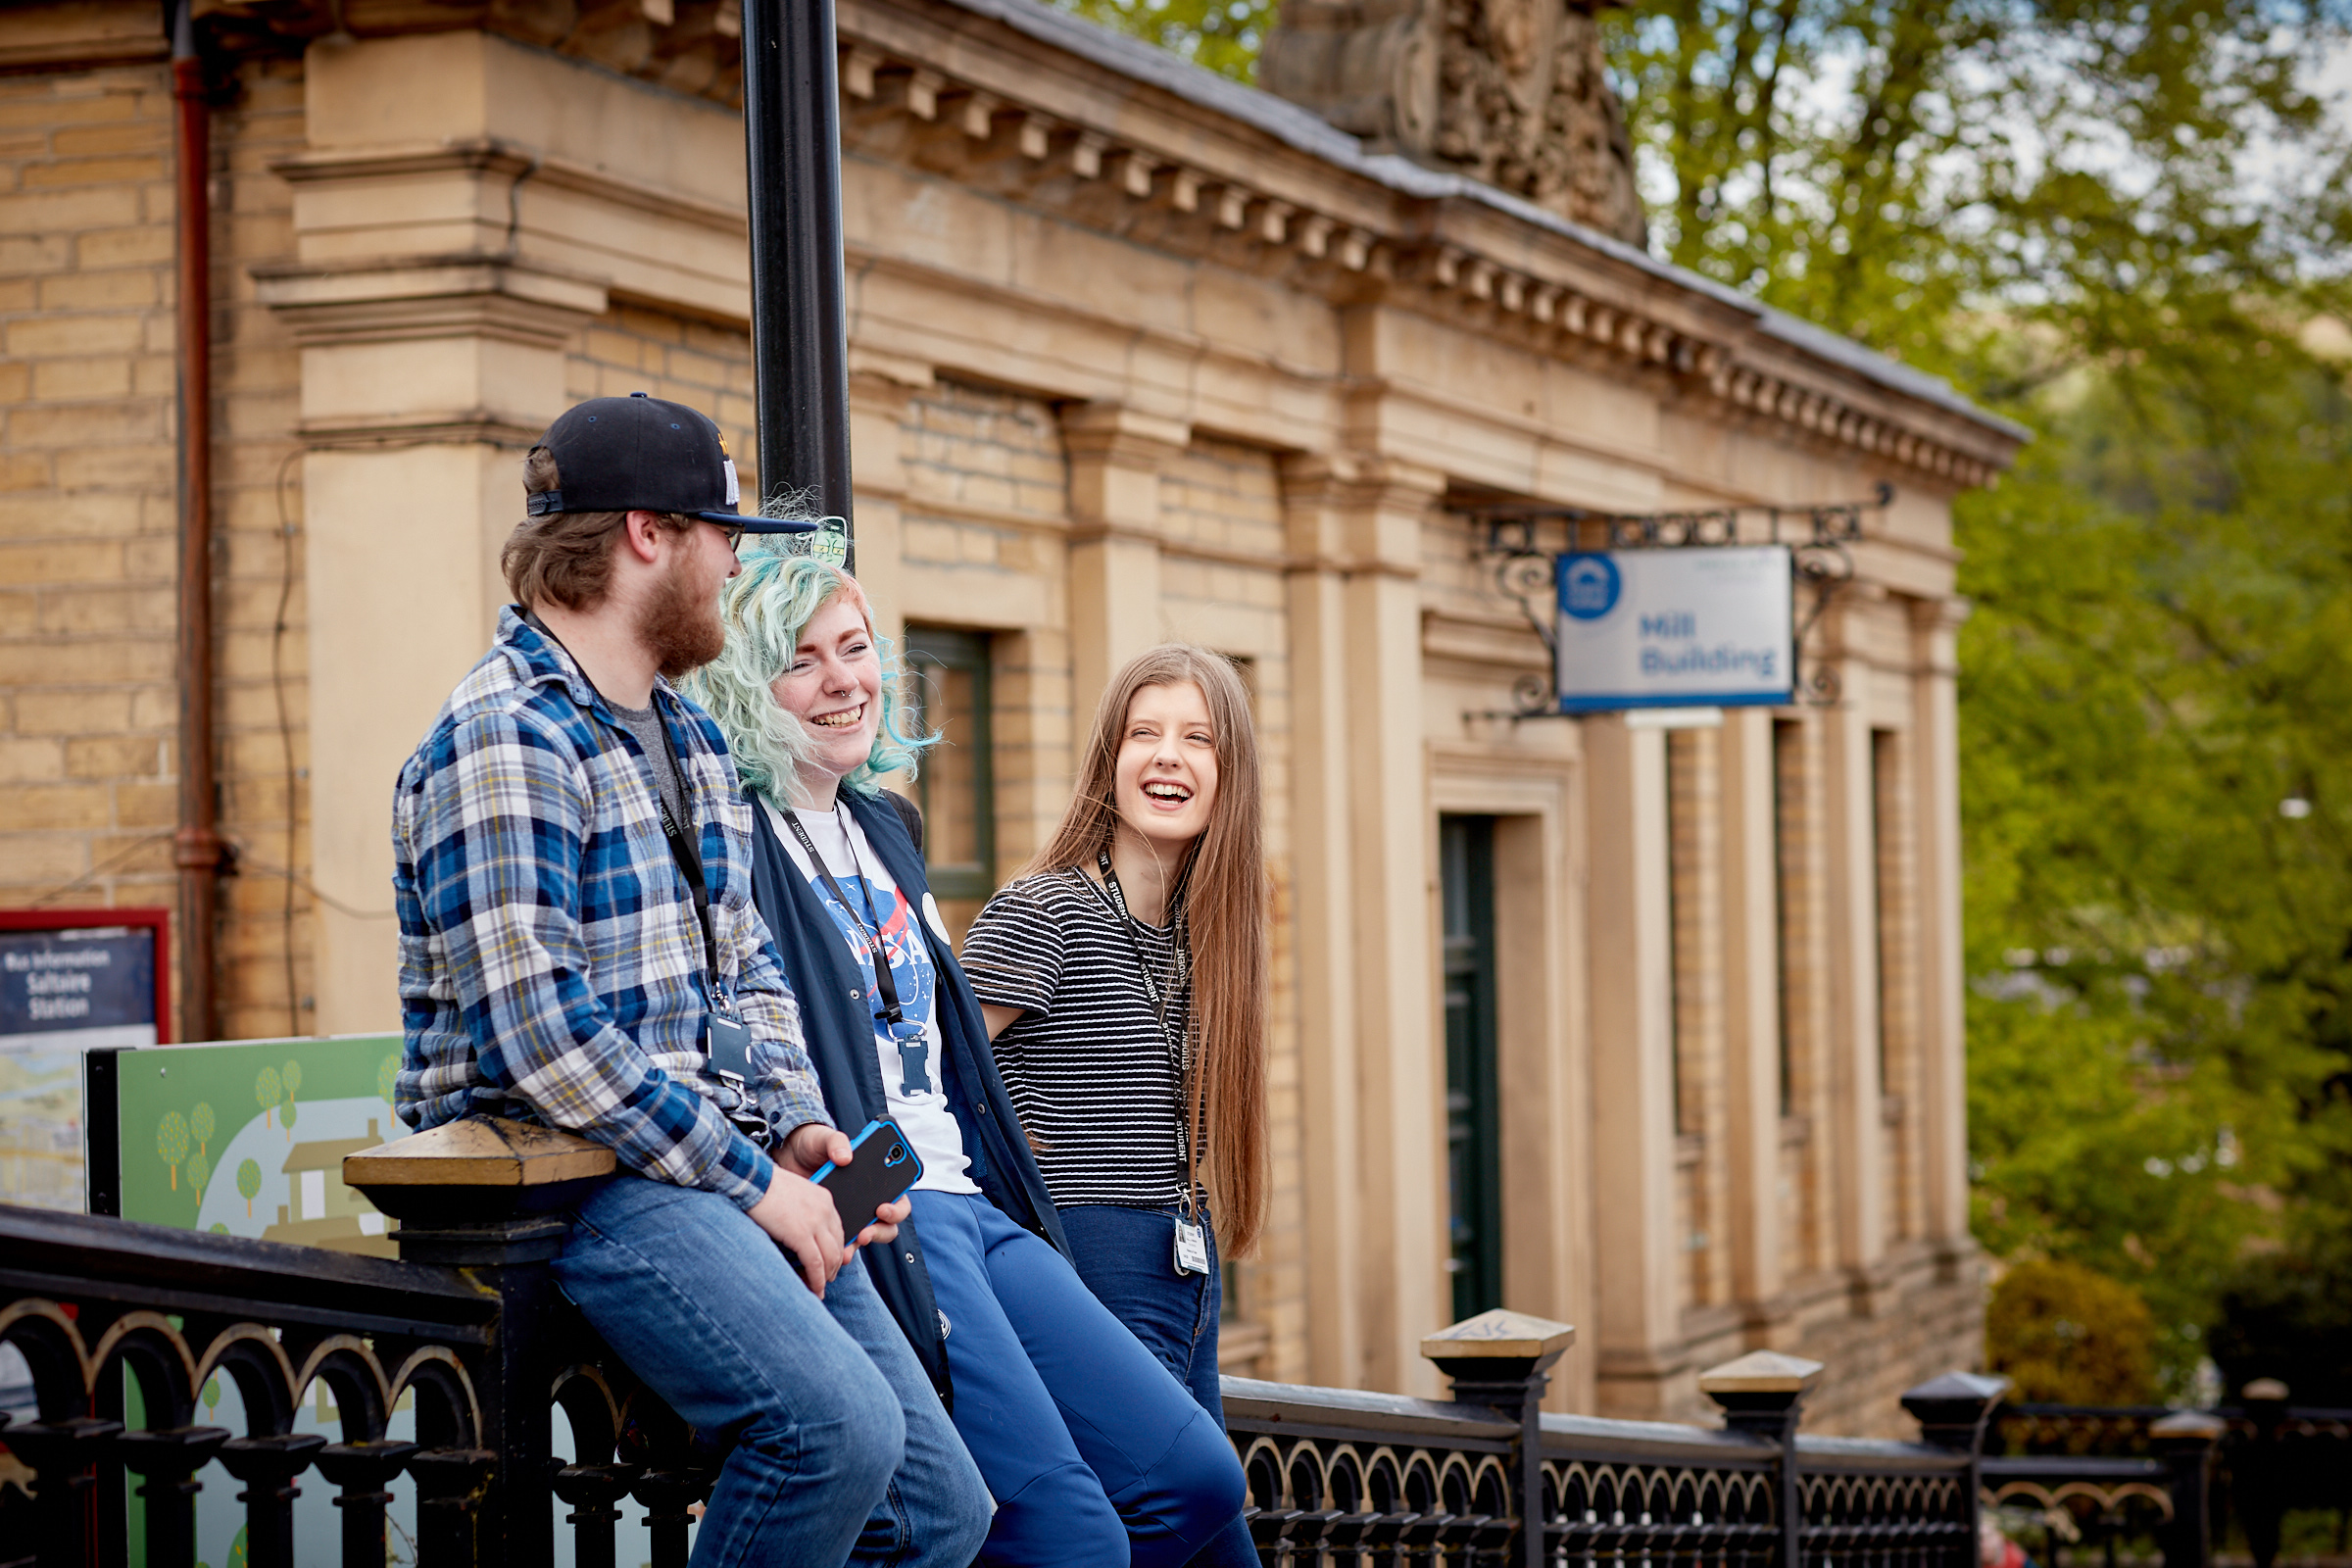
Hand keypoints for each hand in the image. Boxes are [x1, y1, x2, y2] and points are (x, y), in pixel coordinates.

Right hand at [746, 1150, 847, 1296]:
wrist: (752, 1180)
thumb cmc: (764, 1188)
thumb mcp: (793, 1196)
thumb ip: (803, 1212)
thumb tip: (801, 1234)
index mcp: (825, 1199)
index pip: (838, 1231)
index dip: (835, 1251)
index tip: (829, 1264)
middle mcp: (825, 1210)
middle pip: (838, 1246)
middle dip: (833, 1267)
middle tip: (826, 1279)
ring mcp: (815, 1222)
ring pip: (830, 1258)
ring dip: (826, 1277)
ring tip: (819, 1289)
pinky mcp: (801, 1234)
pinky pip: (815, 1263)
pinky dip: (816, 1280)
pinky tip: (814, 1290)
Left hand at [772, 1123, 909, 1252]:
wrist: (787, 1157)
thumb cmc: (813, 1144)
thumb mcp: (824, 1138)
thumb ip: (837, 1142)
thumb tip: (845, 1157)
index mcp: (876, 1177)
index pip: (898, 1196)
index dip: (897, 1207)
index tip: (882, 1208)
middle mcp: (869, 1198)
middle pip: (888, 1222)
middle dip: (880, 1230)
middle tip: (865, 1231)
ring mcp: (853, 1213)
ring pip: (869, 1235)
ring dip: (863, 1243)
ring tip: (851, 1246)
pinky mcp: (834, 1224)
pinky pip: (845, 1242)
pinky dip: (843, 1249)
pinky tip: (835, 1251)